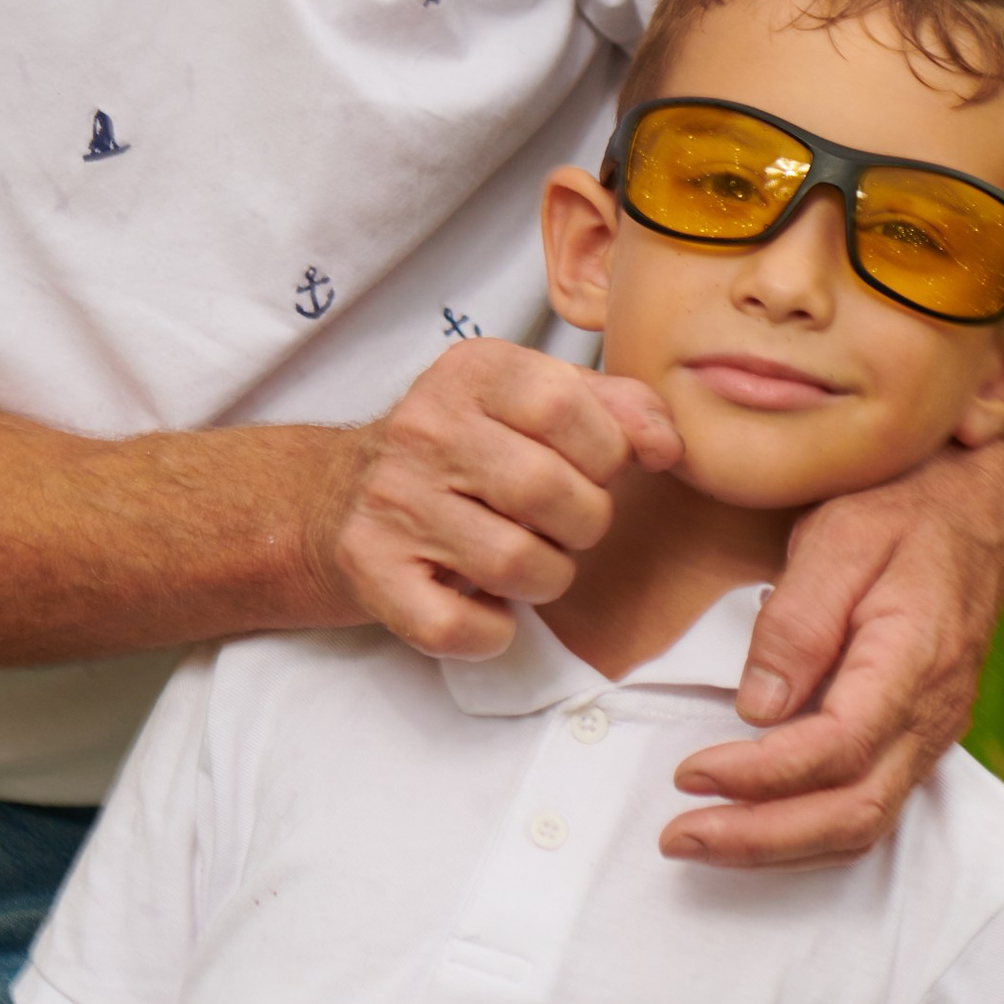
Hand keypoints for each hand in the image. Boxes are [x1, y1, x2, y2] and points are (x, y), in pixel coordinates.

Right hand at [308, 342, 680, 656]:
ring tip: (531, 562)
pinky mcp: (370, 570)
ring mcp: (391, 501)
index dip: (605, 452)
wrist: (334, 499)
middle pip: (549, 491)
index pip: (564, 405)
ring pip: (514, 564)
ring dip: (547, 578)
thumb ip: (614, 407)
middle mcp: (423, 428)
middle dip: (585, 524)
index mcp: (471, 372)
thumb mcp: (531, 402)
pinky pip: (460, 627)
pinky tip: (487, 606)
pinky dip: (492, 632)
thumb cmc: (464, 451)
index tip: (596, 470)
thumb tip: (669, 447)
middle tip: (567, 526)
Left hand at [661, 434, 1003, 867]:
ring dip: (779, 846)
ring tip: (700, 840)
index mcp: (915, 660)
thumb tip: (758, 711)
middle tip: (677, 836)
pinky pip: (870, 804)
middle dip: (759, 838)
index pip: (837, 750)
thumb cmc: (902, 502)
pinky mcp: (919, 734)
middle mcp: (933, 712)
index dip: (759, 775)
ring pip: (864, 825)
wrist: (975, 498)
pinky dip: (808, 829)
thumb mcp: (841, 535)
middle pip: (853, 813)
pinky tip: (753, 823)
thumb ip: (799, 622)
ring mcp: (932, 731)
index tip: (688, 773)